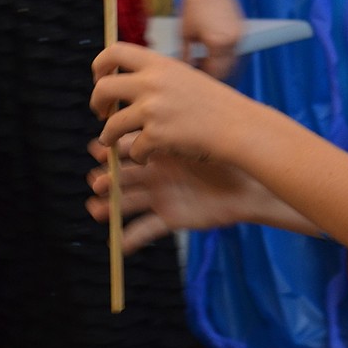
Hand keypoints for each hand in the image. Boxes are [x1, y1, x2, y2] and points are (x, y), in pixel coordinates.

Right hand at [86, 134, 265, 252]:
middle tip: (96, 179)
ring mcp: (162, 196)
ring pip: (129, 203)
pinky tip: (119, 243)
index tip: (97, 148)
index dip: (112, 150)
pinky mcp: (172, 218)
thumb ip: (174, 126)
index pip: (129, 149)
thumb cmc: (229, 155)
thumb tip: (150, 104)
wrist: (252, 184)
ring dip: (112, 207)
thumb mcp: (199, 136)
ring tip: (97, 209)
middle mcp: (157, 174)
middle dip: (108, 178)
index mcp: (161, 152)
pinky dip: (131, 238)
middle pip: (125, 176)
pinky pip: (147, 230)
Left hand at [91, 41, 241, 163]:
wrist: (237, 126)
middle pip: (103, 87)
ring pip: (111, 124)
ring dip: (108, 137)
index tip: (100, 78)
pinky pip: (133, 149)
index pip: (115, 51)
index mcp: (160, 64)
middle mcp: (152, 83)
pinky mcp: (157, 135)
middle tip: (101, 113)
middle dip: (96, 103)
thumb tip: (127, 80)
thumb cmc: (215, 104)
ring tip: (113, 143)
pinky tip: (147, 157)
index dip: (100, 64)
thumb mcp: (185, 76)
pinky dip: (138, 156)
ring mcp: (153, 110)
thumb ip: (157, 76)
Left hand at [179, 0, 244, 77]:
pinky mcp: (241, 30)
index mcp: (219, 44)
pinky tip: (211, 55)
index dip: (204, 80)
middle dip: (214, 76)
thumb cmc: (193, 4)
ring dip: (221, 67)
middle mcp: (234, 42)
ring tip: (203, 66)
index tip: (192, 83)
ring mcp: (240, 36)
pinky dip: (225, 57)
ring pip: (233, 62)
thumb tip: (186, 73)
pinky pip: (235, 51)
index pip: (214, 73)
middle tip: (198, 79)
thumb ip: (187, 57)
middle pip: (227, 71)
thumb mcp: (185, 33)